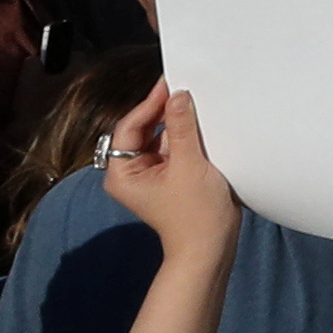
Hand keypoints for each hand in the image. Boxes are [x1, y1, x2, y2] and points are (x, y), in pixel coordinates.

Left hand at [102, 84, 245, 258]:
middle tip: (184, 89)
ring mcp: (148, 174)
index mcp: (122, 172)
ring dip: (175, 123)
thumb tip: (178, 95)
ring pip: (158, 137)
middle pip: (142, 129)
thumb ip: (182, 127)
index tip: (169, 84)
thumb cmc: (195, 214)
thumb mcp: (189, 164)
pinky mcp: (166, 176)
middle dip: (162, 112)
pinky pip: (171, 147)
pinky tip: (198, 125)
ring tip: (194, 105)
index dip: (149, 104)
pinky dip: (183, 136)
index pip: (129, 127)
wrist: (210, 248)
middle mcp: (130, 172)